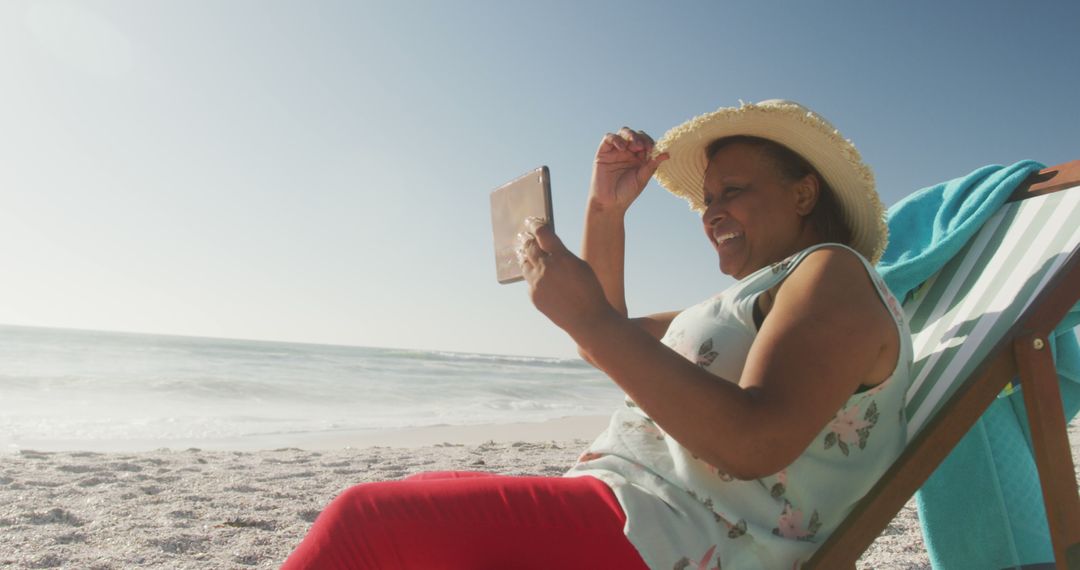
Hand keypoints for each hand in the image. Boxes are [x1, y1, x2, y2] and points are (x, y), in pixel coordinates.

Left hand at [518, 218, 617, 335]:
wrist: (588, 320)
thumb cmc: (590, 291)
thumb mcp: (581, 266)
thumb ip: (563, 255)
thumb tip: (549, 247)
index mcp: (562, 257)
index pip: (543, 234)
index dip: (537, 226)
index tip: (534, 222)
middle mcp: (546, 269)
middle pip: (529, 247)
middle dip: (528, 240)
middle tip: (526, 235)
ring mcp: (537, 284)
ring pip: (525, 264)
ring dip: (527, 258)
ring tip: (527, 253)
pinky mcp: (534, 297)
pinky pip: (529, 282)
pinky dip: (533, 278)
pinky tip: (538, 278)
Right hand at [589, 127, 668, 213]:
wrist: (609, 204)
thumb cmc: (626, 193)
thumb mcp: (642, 178)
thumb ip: (652, 165)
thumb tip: (667, 154)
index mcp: (639, 158)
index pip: (646, 142)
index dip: (650, 142)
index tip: (652, 150)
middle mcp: (628, 152)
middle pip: (636, 135)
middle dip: (641, 138)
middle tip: (643, 147)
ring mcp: (615, 151)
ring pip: (623, 132)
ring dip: (631, 135)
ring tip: (635, 146)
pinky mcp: (603, 152)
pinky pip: (609, 138)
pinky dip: (616, 139)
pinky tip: (622, 148)